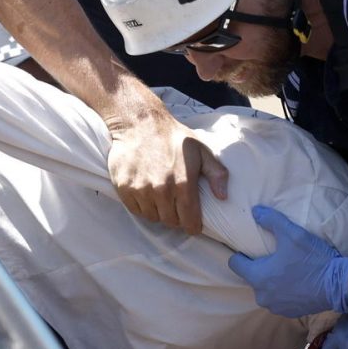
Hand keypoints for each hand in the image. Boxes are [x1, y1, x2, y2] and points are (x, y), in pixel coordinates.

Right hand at [108, 105, 227, 233]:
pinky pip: (135, 210)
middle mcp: (161, 190)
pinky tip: (146, 193)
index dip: (193, 226)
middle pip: (171, 222)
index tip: (193, 224)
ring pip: (152, 217)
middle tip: (176, 206)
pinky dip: (142, 206)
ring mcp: (141, 190)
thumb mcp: (201, 150)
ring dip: (158, 212)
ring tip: (161, 197)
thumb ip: (216, 173)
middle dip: (176, 218)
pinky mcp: (124, 188)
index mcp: (183, 184)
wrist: (140, 122)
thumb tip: (223, 197)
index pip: (189, 221)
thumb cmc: (173, 137)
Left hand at [229, 206, 347, 317]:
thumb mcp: (293, 234)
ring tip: (288, 271)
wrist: (338, 284)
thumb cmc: (313, 259)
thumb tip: (255, 211)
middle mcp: (262, 295)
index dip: (240, 255)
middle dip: (260, 268)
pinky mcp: (288, 313)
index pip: (235, 264)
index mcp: (258, 277)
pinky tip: (297, 283)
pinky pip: (279, 300)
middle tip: (276, 258)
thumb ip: (271, 221)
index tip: (249, 250)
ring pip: (265, 290)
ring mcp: (275, 307)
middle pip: (251, 277)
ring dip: (272, 281)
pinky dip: (284, 292)